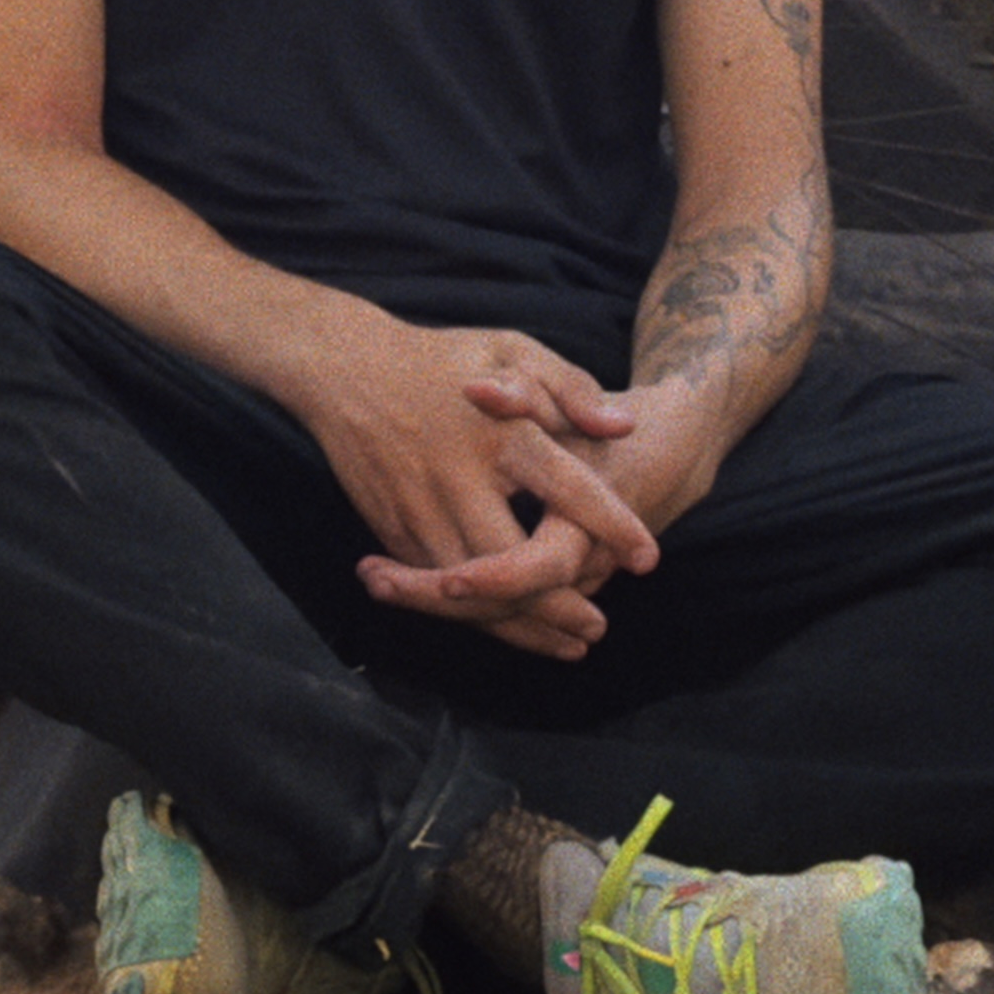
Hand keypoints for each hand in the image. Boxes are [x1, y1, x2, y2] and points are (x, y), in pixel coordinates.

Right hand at [290, 315, 656, 663]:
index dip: (612, 525)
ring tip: (567, 644)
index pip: (567, 488)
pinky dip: (477, 615)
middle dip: (559, 607)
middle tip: (598, 629)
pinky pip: (438, 588)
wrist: (344, 368)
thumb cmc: (442, 360)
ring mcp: (420, 509)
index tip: (648, 558)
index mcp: (501, 433)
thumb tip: (622, 427)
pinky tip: (511, 627)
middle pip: (515, 563)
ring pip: (473, 591)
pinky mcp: (393, 529)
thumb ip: (571, 388)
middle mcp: (459, 478)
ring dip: (521, 626)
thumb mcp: (513, 349)